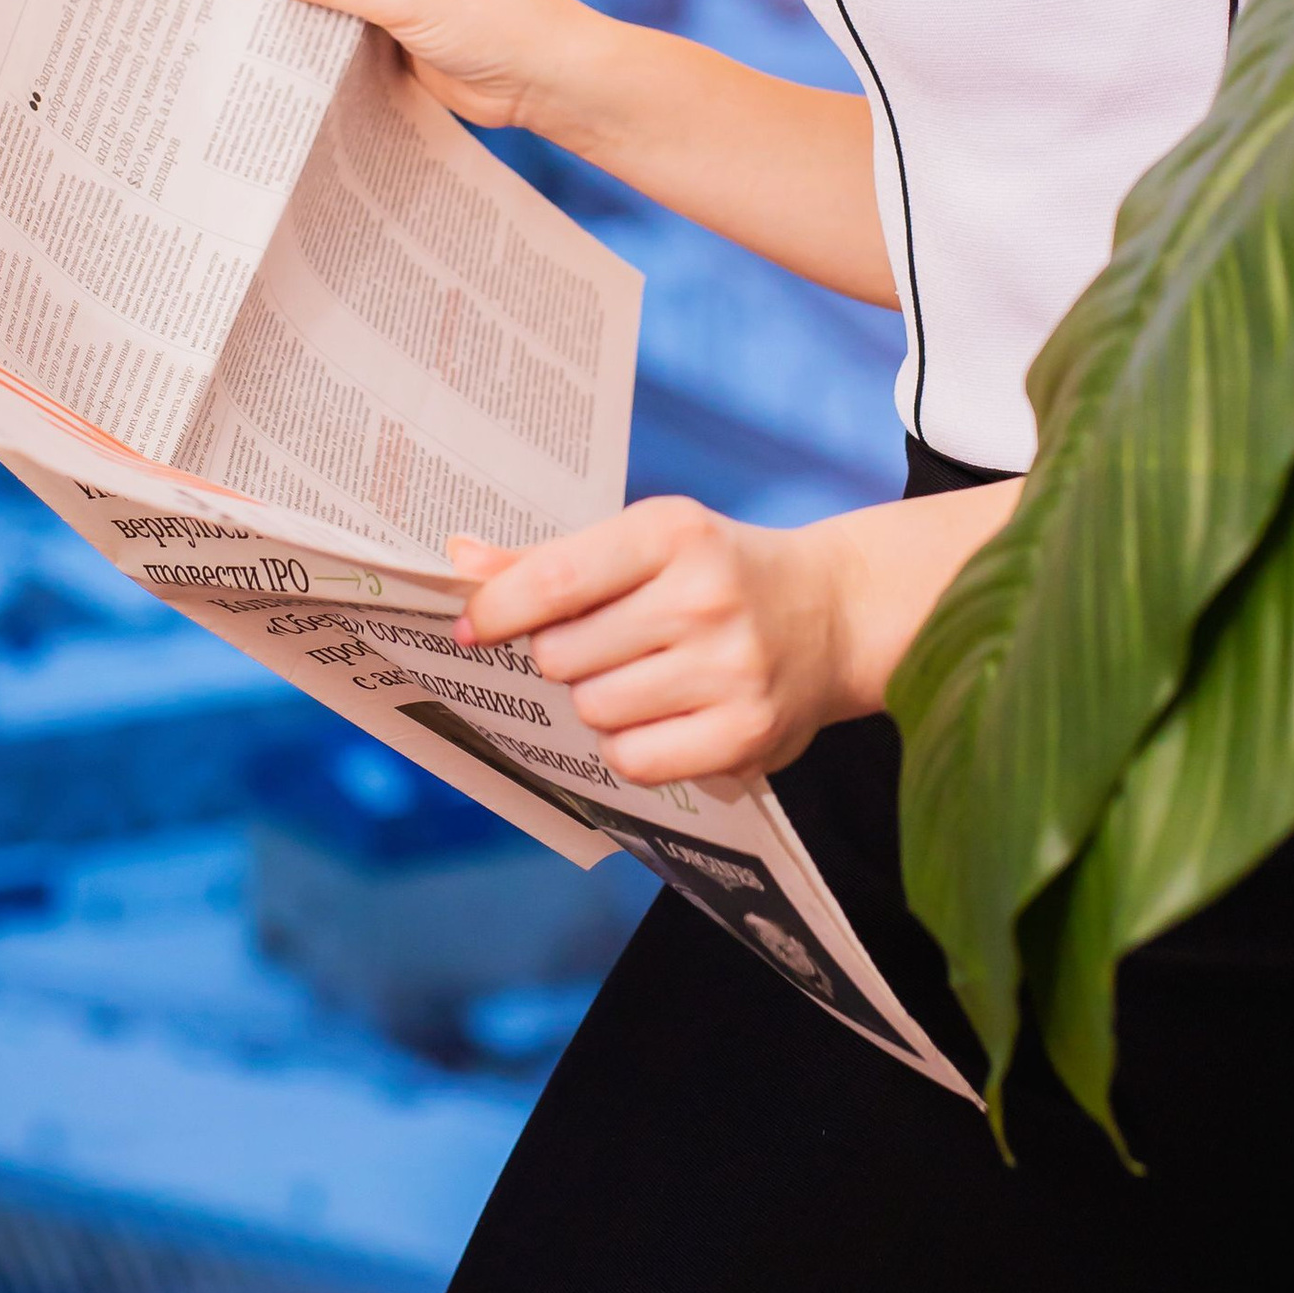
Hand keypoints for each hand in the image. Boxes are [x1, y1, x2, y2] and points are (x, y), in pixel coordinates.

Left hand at [452, 498, 847, 784]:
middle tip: (600, 643)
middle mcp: (704, 597)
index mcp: (673, 532)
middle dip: (561, 655)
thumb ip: (554, 558)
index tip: (470, 627)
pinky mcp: (746, 733)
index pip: (554, 578)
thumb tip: (460, 558)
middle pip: (562, 654)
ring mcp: (730, 669)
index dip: (495, 609)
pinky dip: (630, 746)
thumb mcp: (648, 542)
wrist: (833, 614)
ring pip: (594, 710)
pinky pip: (635, 760)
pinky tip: (659, 716)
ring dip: (597, 701)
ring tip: (639, 676)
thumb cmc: (716, 572)